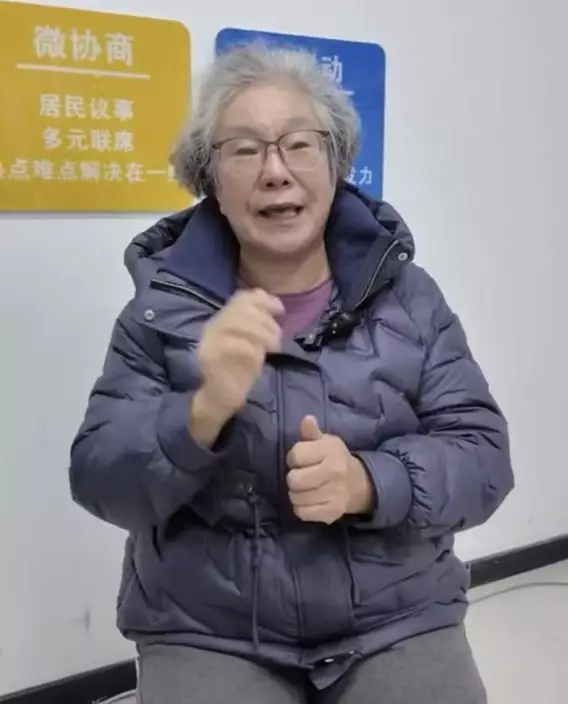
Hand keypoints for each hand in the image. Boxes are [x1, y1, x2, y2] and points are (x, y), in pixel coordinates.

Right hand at [196, 289, 283, 418]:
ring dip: (263, 334)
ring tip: (273, 348)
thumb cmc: (239, 370)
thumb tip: (276, 305)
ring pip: (238, 324)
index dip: (263, 300)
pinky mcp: (211, 358)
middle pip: (242, 309)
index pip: (241, 298)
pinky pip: (237, 346)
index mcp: (222, 320)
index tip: (280, 310)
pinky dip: (254, 350)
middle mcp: (213, 327)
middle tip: (277, 339)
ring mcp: (210, 342)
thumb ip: (260, 323)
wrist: (220, 399)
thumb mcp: (254, 342)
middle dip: (266, 321)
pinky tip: (260, 358)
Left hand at [286, 416, 372, 523]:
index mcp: (330, 451)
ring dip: (296, 493)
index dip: (293, 458)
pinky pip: (302, 513)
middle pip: (293, 479)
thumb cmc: (334, 459)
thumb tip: (307, 419)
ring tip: (305, 488)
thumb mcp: (325, 441)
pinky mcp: (332, 512)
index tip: (300, 460)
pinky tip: (309, 500)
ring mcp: (334, 494)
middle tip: (301, 476)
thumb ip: (311, 432)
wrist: (359, 483)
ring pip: (296, 497)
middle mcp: (334, 472)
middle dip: (294, 477)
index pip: (295, 456)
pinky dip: (301, 508)